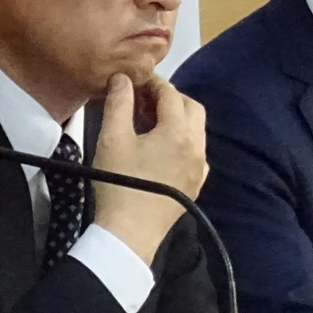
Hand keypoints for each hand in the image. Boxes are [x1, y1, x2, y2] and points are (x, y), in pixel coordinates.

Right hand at [92, 74, 207, 263]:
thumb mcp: (112, 137)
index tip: (134, 81)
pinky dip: (183, 141)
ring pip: (197, 130)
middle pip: (191, 108)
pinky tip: (162, 148)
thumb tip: (123, 78)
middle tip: (143, 100)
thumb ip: (119, 102)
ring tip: (149, 122)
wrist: (130, 233)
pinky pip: (197, 152)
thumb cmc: (119, 182)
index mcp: (178, 132)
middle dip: (170, 98)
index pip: (171, 94)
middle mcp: (197, 146)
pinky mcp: (196, 184)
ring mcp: (200, 167)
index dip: (153, 83)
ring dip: (178, 118)